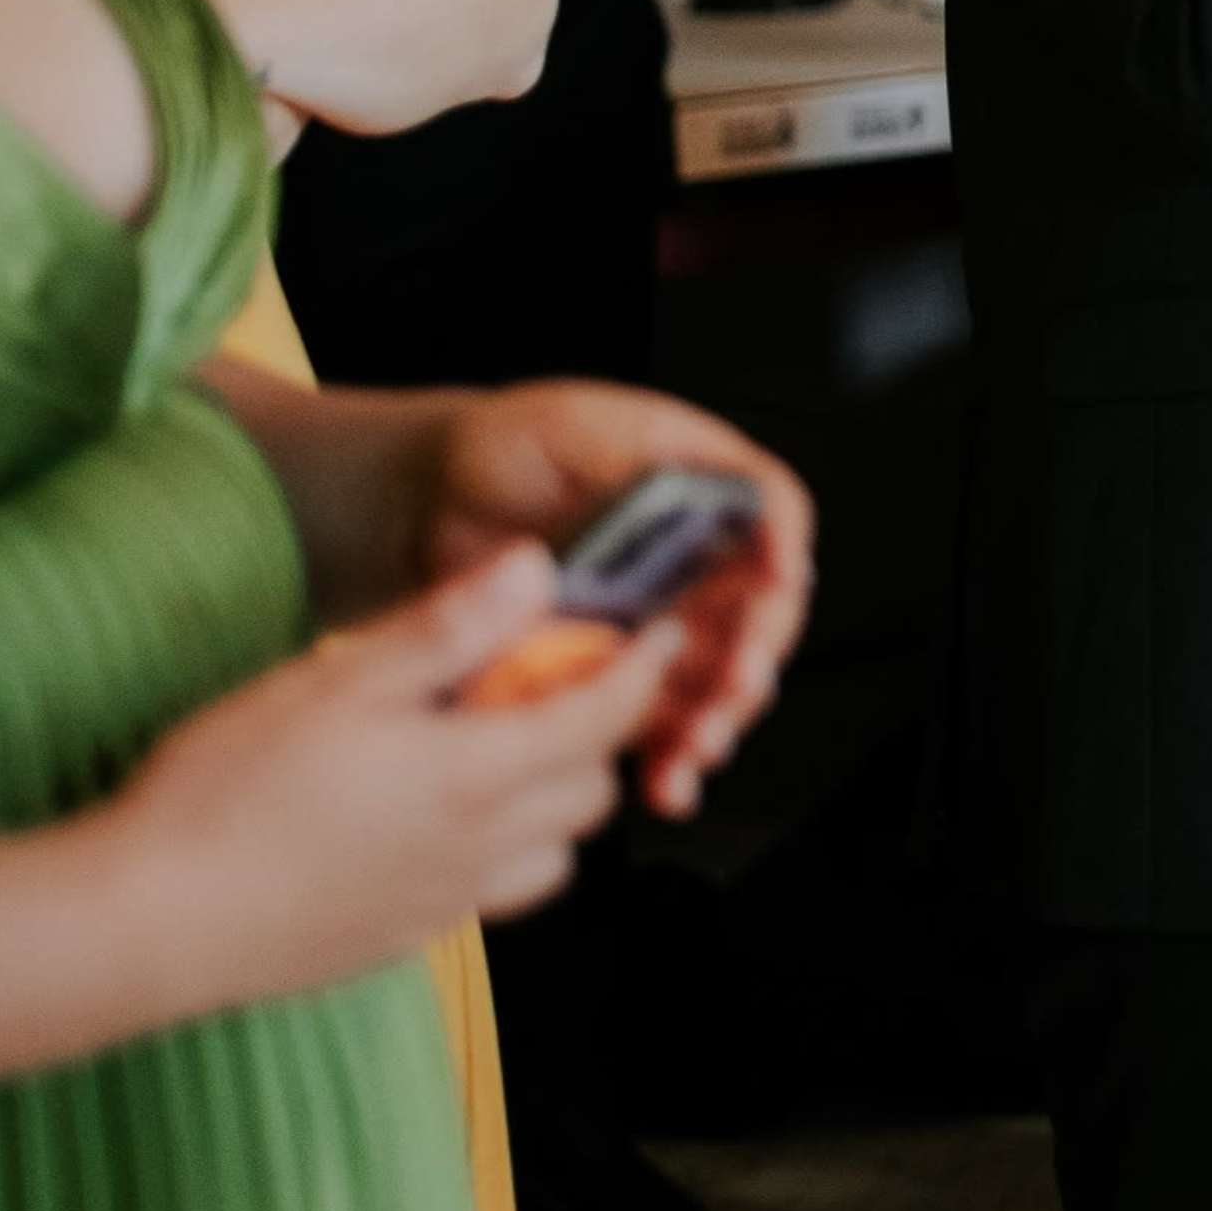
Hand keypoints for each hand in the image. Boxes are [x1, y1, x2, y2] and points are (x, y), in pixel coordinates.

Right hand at [115, 546, 686, 1009]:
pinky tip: (437, 815)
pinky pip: (491, 895)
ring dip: (551, 796)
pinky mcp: (398, 940)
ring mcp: (442, 906)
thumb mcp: (338, 679)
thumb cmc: (228, 791)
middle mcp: (478, 851)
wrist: (145, 923)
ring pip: (551, 851)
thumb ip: (448, 628)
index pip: (603, 718)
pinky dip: (499, 849)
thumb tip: (535, 569)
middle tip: (557, 677)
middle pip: (591, 790)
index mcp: (475, 776)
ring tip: (495, 745)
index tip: (658, 630)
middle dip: (597, 730)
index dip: (643, 669)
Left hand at [416, 382, 812, 818]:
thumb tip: (691, 485)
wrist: (427, 507)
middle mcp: (697, 557)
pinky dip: (671, 759)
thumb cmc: (499, 447)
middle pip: (761, 611)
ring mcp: (662, 621)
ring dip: (718, 720)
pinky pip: (662, 723)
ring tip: (694, 749)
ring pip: (719, 680)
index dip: (784, 547)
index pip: (773, 512)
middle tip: (734, 687)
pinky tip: (666, 783)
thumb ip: (627, 454)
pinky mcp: (620, 676)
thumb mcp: (564, 427)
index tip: (778, 582)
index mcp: (699, 483)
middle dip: (753, 657)